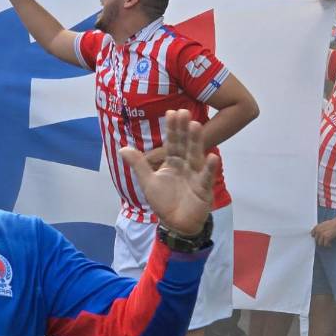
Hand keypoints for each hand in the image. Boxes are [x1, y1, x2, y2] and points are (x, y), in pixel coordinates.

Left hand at [119, 109, 217, 234]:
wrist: (176, 223)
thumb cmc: (164, 202)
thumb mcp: (148, 182)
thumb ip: (139, 164)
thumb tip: (122, 148)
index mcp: (172, 162)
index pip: (172, 142)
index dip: (171, 128)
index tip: (171, 111)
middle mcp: (185, 165)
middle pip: (185, 145)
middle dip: (184, 129)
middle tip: (184, 111)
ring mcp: (196, 175)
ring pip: (195, 156)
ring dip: (196, 141)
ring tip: (196, 125)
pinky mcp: (204, 189)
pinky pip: (206, 177)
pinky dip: (210, 168)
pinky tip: (213, 157)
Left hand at [311, 218, 335, 246]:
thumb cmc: (332, 223)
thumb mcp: (322, 224)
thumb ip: (318, 229)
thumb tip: (317, 235)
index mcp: (316, 227)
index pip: (312, 235)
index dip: (316, 237)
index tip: (319, 239)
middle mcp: (318, 231)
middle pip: (316, 240)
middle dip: (320, 241)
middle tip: (324, 242)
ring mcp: (322, 234)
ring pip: (320, 243)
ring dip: (324, 244)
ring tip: (327, 243)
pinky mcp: (327, 237)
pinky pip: (325, 245)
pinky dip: (328, 245)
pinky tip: (330, 244)